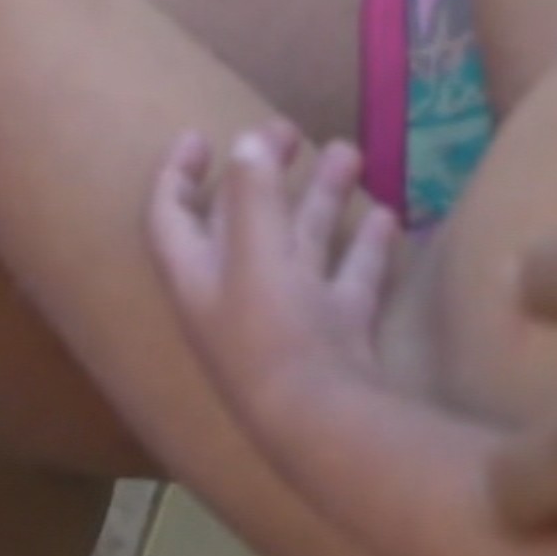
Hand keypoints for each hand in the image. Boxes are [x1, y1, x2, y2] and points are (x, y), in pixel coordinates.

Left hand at [146, 124, 403, 427]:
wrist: (325, 424)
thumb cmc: (272, 334)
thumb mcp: (253, 254)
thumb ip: (249, 195)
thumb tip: (243, 143)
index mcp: (197, 277)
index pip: (169, 216)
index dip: (175, 174)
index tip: (199, 136)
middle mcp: (237, 296)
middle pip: (245, 221)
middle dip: (263, 173)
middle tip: (289, 130)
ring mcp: (291, 319)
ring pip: (302, 245)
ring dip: (320, 198)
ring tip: (349, 152)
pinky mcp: (337, 338)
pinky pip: (349, 281)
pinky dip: (364, 248)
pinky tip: (387, 216)